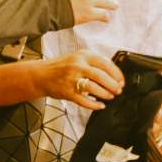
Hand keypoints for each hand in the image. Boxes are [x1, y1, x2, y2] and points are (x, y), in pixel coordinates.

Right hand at [0, 53, 122, 115]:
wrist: (40, 75)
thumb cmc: (61, 67)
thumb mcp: (77, 58)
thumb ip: (93, 63)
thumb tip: (114, 75)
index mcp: (83, 55)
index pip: (105, 63)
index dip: (116, 74)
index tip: (121, 81)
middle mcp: (77, 65)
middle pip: (102, 76)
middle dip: (113, 85)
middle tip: (118, 90)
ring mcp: (71, 79)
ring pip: (94, 88)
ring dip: (105, 94)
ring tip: (110, 97)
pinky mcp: (67, 92)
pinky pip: (84, 100)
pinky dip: (94, 105)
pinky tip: (100, 105)